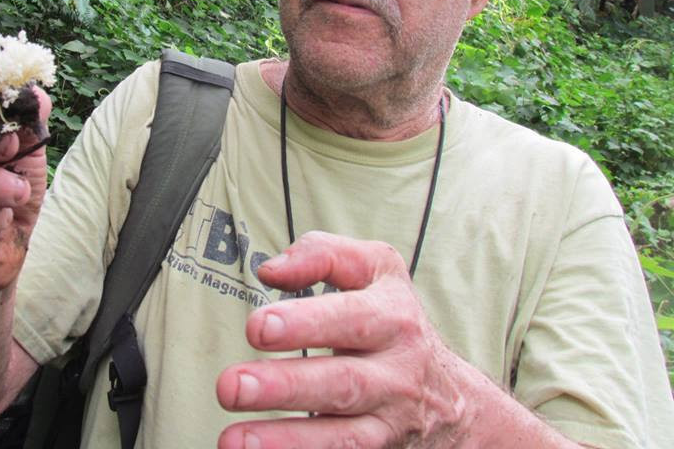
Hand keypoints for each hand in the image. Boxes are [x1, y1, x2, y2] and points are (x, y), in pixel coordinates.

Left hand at [216, 231, 469, 448]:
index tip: (257, 327)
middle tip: (231, 386)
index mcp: (394, 318)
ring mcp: (390, 422)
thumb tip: (270, 271)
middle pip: (342, 383)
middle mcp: (397, 373)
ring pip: (342, 438)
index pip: (351, 319)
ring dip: (286, 440)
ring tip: (233, 440)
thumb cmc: (394, 320)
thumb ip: (323, 254)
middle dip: (284, 386)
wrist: (453, 399)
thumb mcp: (376, 270)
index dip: (305, 324)